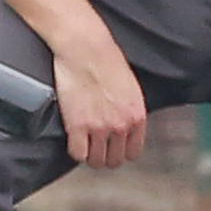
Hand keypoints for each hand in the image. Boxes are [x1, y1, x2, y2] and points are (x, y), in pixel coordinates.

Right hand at [51, 33, 147, 168]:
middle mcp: (121, 125)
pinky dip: (75, 151)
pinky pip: (78, 154)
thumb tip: (124, 125)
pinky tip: (73, 141)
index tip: (113, 148)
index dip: (121, 151)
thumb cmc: (105, 60)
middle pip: (115, 160)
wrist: (85, 49)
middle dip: (105, 156)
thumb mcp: (130, 88)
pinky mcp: (77, 126)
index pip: (134, 152)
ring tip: (84, 147)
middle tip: (95, 148)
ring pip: (96, 161)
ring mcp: (99, 128)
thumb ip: (129, 111)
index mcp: (137, 116)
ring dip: (90, 156)